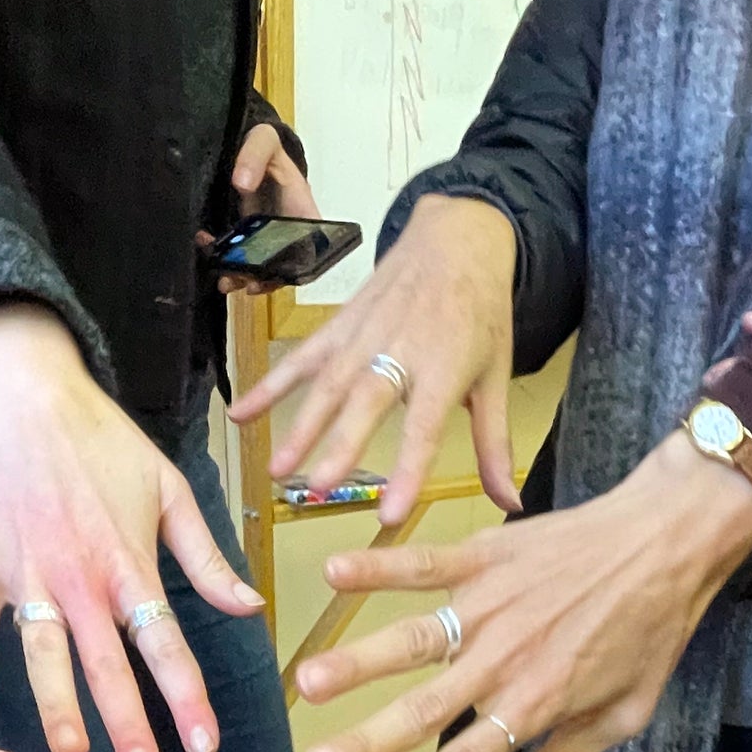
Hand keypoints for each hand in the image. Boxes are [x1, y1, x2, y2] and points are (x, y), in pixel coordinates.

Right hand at [0, 302, 264, 751]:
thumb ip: (206, 557)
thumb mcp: (169, 489)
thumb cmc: (101, 439)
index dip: (187, 697)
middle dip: (128, 722)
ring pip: (43, 653)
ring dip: (57, 705)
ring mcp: (26, 575)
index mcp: (129, 564)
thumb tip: (249, 607)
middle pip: (108, 664)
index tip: (205, 745)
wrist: (20, 390)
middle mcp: (80, 579)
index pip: (165, 644)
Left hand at [202, 122, 324, 293]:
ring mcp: (264, 236)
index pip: (309, 251)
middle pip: (281, 266)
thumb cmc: (265, 146)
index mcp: (303, 213)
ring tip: (224, 278)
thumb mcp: (264, 141)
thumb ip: (255, 155)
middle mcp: (287, 231)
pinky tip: (208, 248)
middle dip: (262, 279)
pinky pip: (236, 255)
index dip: (296, 270)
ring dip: (241, 277)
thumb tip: (242, 183)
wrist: (248, 148)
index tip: (275, 275)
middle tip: (244, 283)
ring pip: (258, 267)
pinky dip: (222, 258)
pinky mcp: (244, 237)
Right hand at [230, 195, 520, 524]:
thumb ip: (495, 445)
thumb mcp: (496, 377)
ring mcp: (363, 336)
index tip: (391, 512)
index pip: (425, 428)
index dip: (409, 471)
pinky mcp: (339, 326)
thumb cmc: (480, 314)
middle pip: (366, 403)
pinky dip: (269, 385)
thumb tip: (510, 503)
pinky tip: (240, 414)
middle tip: (320, 487)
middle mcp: (399, 351)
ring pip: (327, 385)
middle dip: (341, 445)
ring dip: (299, 427)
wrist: (455, 240)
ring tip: (279, 469)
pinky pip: (300, 358)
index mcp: (444, 368)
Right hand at [293, 430, 751, 751]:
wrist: (669, 539)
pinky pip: (422, 563)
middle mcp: (504, 660)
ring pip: (411, 639)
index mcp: (536, 704)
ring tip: (306, 682)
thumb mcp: (627, 711)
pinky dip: (377, 567)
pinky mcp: (485, 555)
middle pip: (423, 710)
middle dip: (365, 742)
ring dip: (356, 661)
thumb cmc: (653, 628)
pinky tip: (332, 573)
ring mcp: (489, 605)